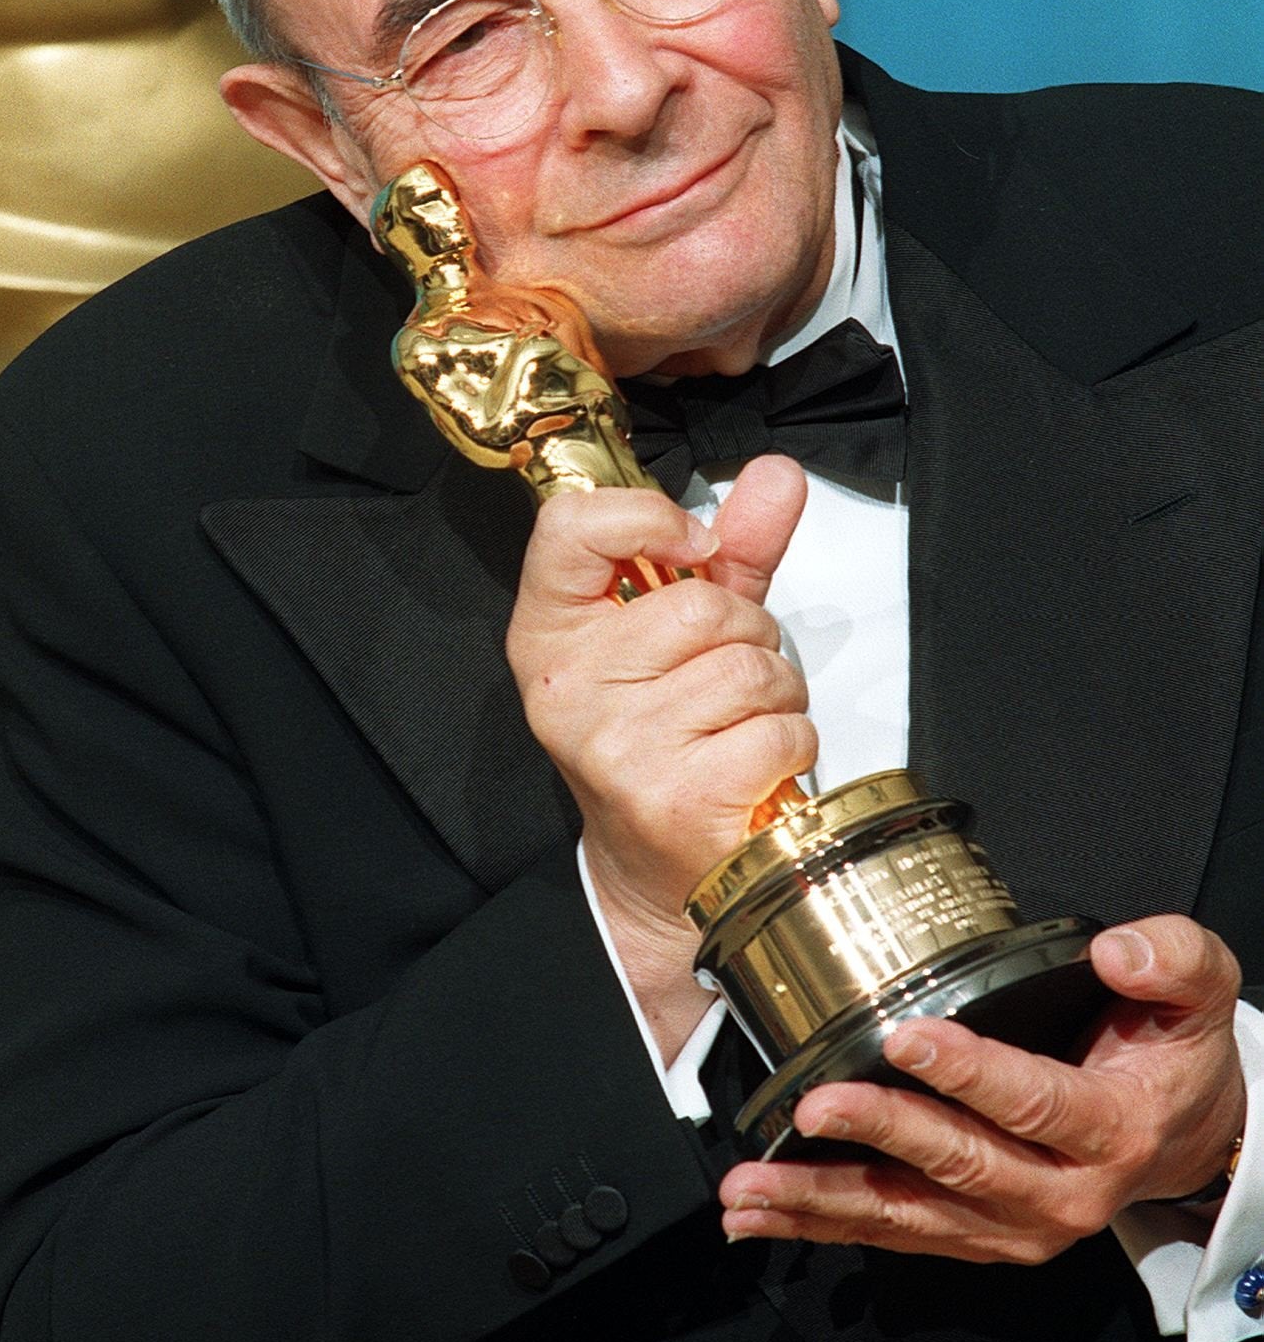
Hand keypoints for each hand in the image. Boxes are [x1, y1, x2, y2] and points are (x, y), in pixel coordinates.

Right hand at [505, 456, 813, 1058]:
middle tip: (726, 678)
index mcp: (549, 633)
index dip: (649, 517)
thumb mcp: (688, 631)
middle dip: (748, 634)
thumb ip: (732, 549)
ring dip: (776, 693)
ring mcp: (618, 746)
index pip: (573, 526)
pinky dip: (792, 744)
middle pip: (701, 605)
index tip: (693, 544)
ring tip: (741, 725)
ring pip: (750, 668)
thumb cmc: (668, 735)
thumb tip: (778, 473)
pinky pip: (778, 730)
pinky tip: (754, 767)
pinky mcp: (674, 797)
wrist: (658, 868)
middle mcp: (568, 689)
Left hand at [719, 914, 1246, 1261]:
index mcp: (1111, 1129)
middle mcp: (1060, 1194)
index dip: (968, 1072)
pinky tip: (760, 1215)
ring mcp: (1013, 1226)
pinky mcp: (975, 1237)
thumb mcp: (1204, 994)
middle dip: (881, 1134)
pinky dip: (824, 1227)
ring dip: (825, 1201)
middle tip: (816, 1107)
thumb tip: (1118, 950)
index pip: (1034, 1102)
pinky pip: (894, 1235)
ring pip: (909, 1215)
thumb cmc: (1175, 1058)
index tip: (904, 1039)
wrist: (1186, 1137)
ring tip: (751, 1187)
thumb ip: (1174, 960)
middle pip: (959, 1163)